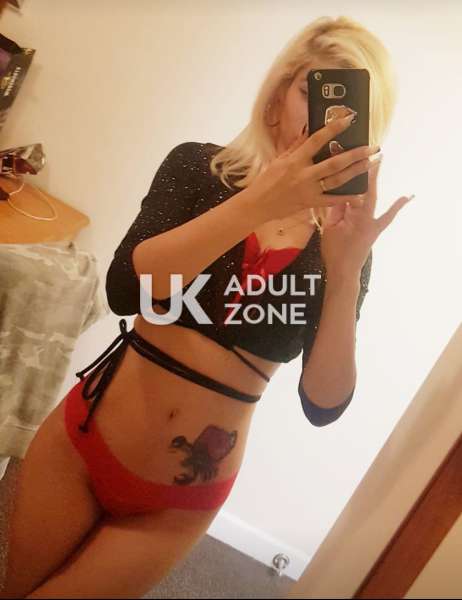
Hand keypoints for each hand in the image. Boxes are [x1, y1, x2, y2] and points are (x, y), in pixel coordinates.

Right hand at [246, 114, 381, 221]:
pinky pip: (331, 200)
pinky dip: (346, 198)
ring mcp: (308, 190)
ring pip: (337, 180)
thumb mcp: (279, 159)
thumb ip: (296, 145)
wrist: (258, 205)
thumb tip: (308, 129)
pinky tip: (360, 194)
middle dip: (355, 154)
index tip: (349, 119)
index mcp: (295, 161)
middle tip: (373, 147)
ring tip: (371, 163)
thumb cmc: (267, 181)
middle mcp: (303, 175)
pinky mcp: (310, 203)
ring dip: (356, 171)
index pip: (317, 140)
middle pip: (334, 163)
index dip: (334, 128)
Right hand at [320, 157, 413, 277]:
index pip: (350, 191)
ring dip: (373, 181)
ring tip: (379, 162)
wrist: (345, 271)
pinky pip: (388, 215)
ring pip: (372, 198)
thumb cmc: (335, 253)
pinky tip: (409, 196)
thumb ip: (335, 210)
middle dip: (365, 172)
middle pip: (364, 191)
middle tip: (367, 154)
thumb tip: (338, 193)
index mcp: (353, 217)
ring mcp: (372, 223)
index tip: (347, 161)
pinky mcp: (375, 229)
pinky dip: (398, 205)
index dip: (349, 176)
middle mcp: (365, 217)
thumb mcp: (330, 229)